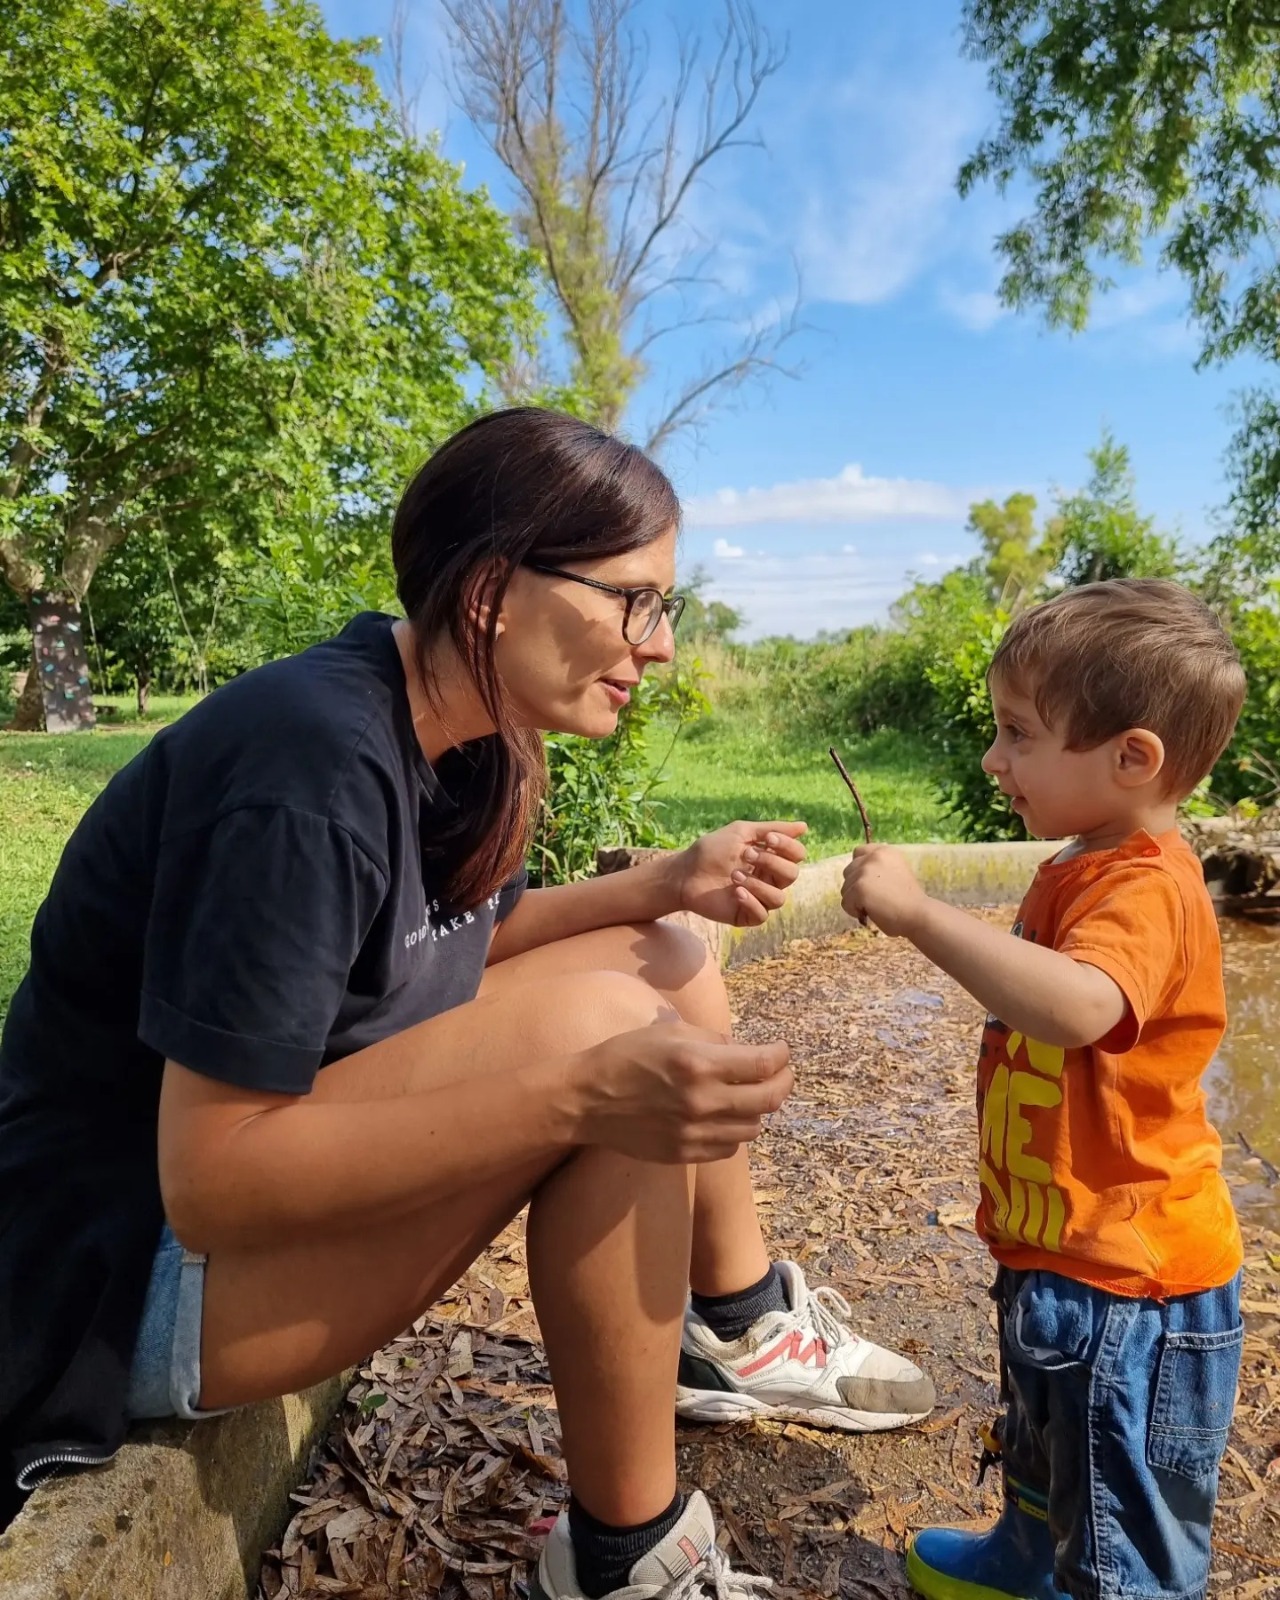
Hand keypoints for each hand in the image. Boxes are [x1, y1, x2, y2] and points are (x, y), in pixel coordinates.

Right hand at [574, 1022, 793, 1163]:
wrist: (587, 1099)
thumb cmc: (625, 1056)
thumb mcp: (669, 1031)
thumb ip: (713, 1039)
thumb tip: (743, 1050)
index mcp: (699, 1064)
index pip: (764, 1064)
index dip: (781, 1056)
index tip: (781, 1051)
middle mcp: (702, 1101)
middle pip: (768, 1099)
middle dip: (782, 1082)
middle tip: (781, 1073)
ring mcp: (695, 1132)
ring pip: (753, 1127)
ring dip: (757, 1109)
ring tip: (748, 1095)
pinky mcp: (686, 1153)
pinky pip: (729, 1147)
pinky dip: (735, 1131)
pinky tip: (725, 1117)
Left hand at [674, 820, 806, 926]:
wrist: (684, 872)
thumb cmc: (711, 850)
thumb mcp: (741, 832)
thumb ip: (773, 829)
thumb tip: (804, 826)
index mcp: (770, 858)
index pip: (797, 854)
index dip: (787, 846)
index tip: (767, 839)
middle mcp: (768, 879)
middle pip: (792, 874)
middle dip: (770, 862)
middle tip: (745, 855)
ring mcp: (758, 898)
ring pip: (779, 898)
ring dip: (758, 884)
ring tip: (735, 876)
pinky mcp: (746, 915)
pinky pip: (763, 914)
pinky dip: (751, 901)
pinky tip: (736, 892)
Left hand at [841, 843, 928, 937]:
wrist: (918, 915)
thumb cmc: (909, 900)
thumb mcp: (896, 872)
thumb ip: (879, 868)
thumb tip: (858, 874)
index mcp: (885, 851)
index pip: (858, 852)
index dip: (859, 868)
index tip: (869, 882)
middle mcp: (873, 857)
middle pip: (848, 871)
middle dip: (856, 886)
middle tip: (874, 898)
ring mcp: (865, 871)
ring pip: (845, 889)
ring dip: (855, 901)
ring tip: (875, 907)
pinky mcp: (859, 888)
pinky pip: (845, 903)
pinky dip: (854, 911)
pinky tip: (871, 913)